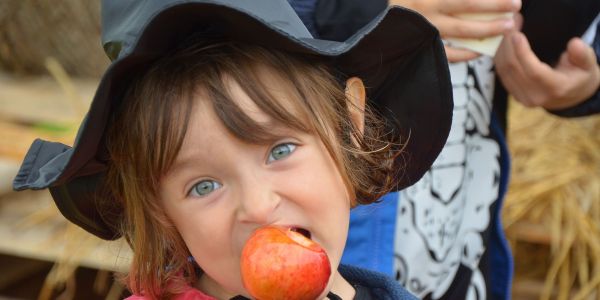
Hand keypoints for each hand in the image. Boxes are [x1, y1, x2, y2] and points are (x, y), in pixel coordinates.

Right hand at [389, 0, 520, 61]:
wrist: (376, 19)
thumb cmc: (405, 1)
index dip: (491, 0)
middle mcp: (428, 13)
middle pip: (469, 12)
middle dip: (495, 11)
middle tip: (516, 10)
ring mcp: (425, 32)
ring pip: (461, 34)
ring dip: (486, 32)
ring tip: (505, 29)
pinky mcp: (421, 48)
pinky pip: (448, 54)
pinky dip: (466, 54)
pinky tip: (480, 51)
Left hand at [494, 30, 599, 109]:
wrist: (570, 96)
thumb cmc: (578, 76)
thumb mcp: (588, 65)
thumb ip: (582, 55)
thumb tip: (574, 44)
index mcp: (555, 89)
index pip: (534, 72)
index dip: (523, 53)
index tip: (517, 35)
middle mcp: (535, 96)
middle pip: (514, 69)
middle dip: (509, 45)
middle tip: (511, 25)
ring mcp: (522, 97)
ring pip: (504, 71)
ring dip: (502, 48)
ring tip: (508, 30)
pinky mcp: (514, 94)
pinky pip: (502, 73)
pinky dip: (500, 56)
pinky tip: (505, 43)